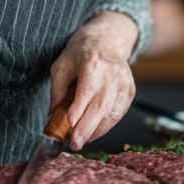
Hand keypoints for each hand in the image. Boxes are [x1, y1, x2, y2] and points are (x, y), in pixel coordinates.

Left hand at [48, 10, 137, 151]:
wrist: (106, 39)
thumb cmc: (81, 52)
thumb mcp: (62, 64)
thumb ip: (57, 88)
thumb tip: (53, 113)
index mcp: (94, 63)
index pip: (87, 91)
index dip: (78, 111)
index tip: (69, 127)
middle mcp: (113, 73)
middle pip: (101, 106)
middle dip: (87, 128)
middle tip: (74, 143)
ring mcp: (125, 83)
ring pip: (111, 113)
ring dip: (95, 130)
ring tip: (80, 140)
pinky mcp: (130, 91)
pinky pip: (118, 114)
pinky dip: (105, 126)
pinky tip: (93, 132)